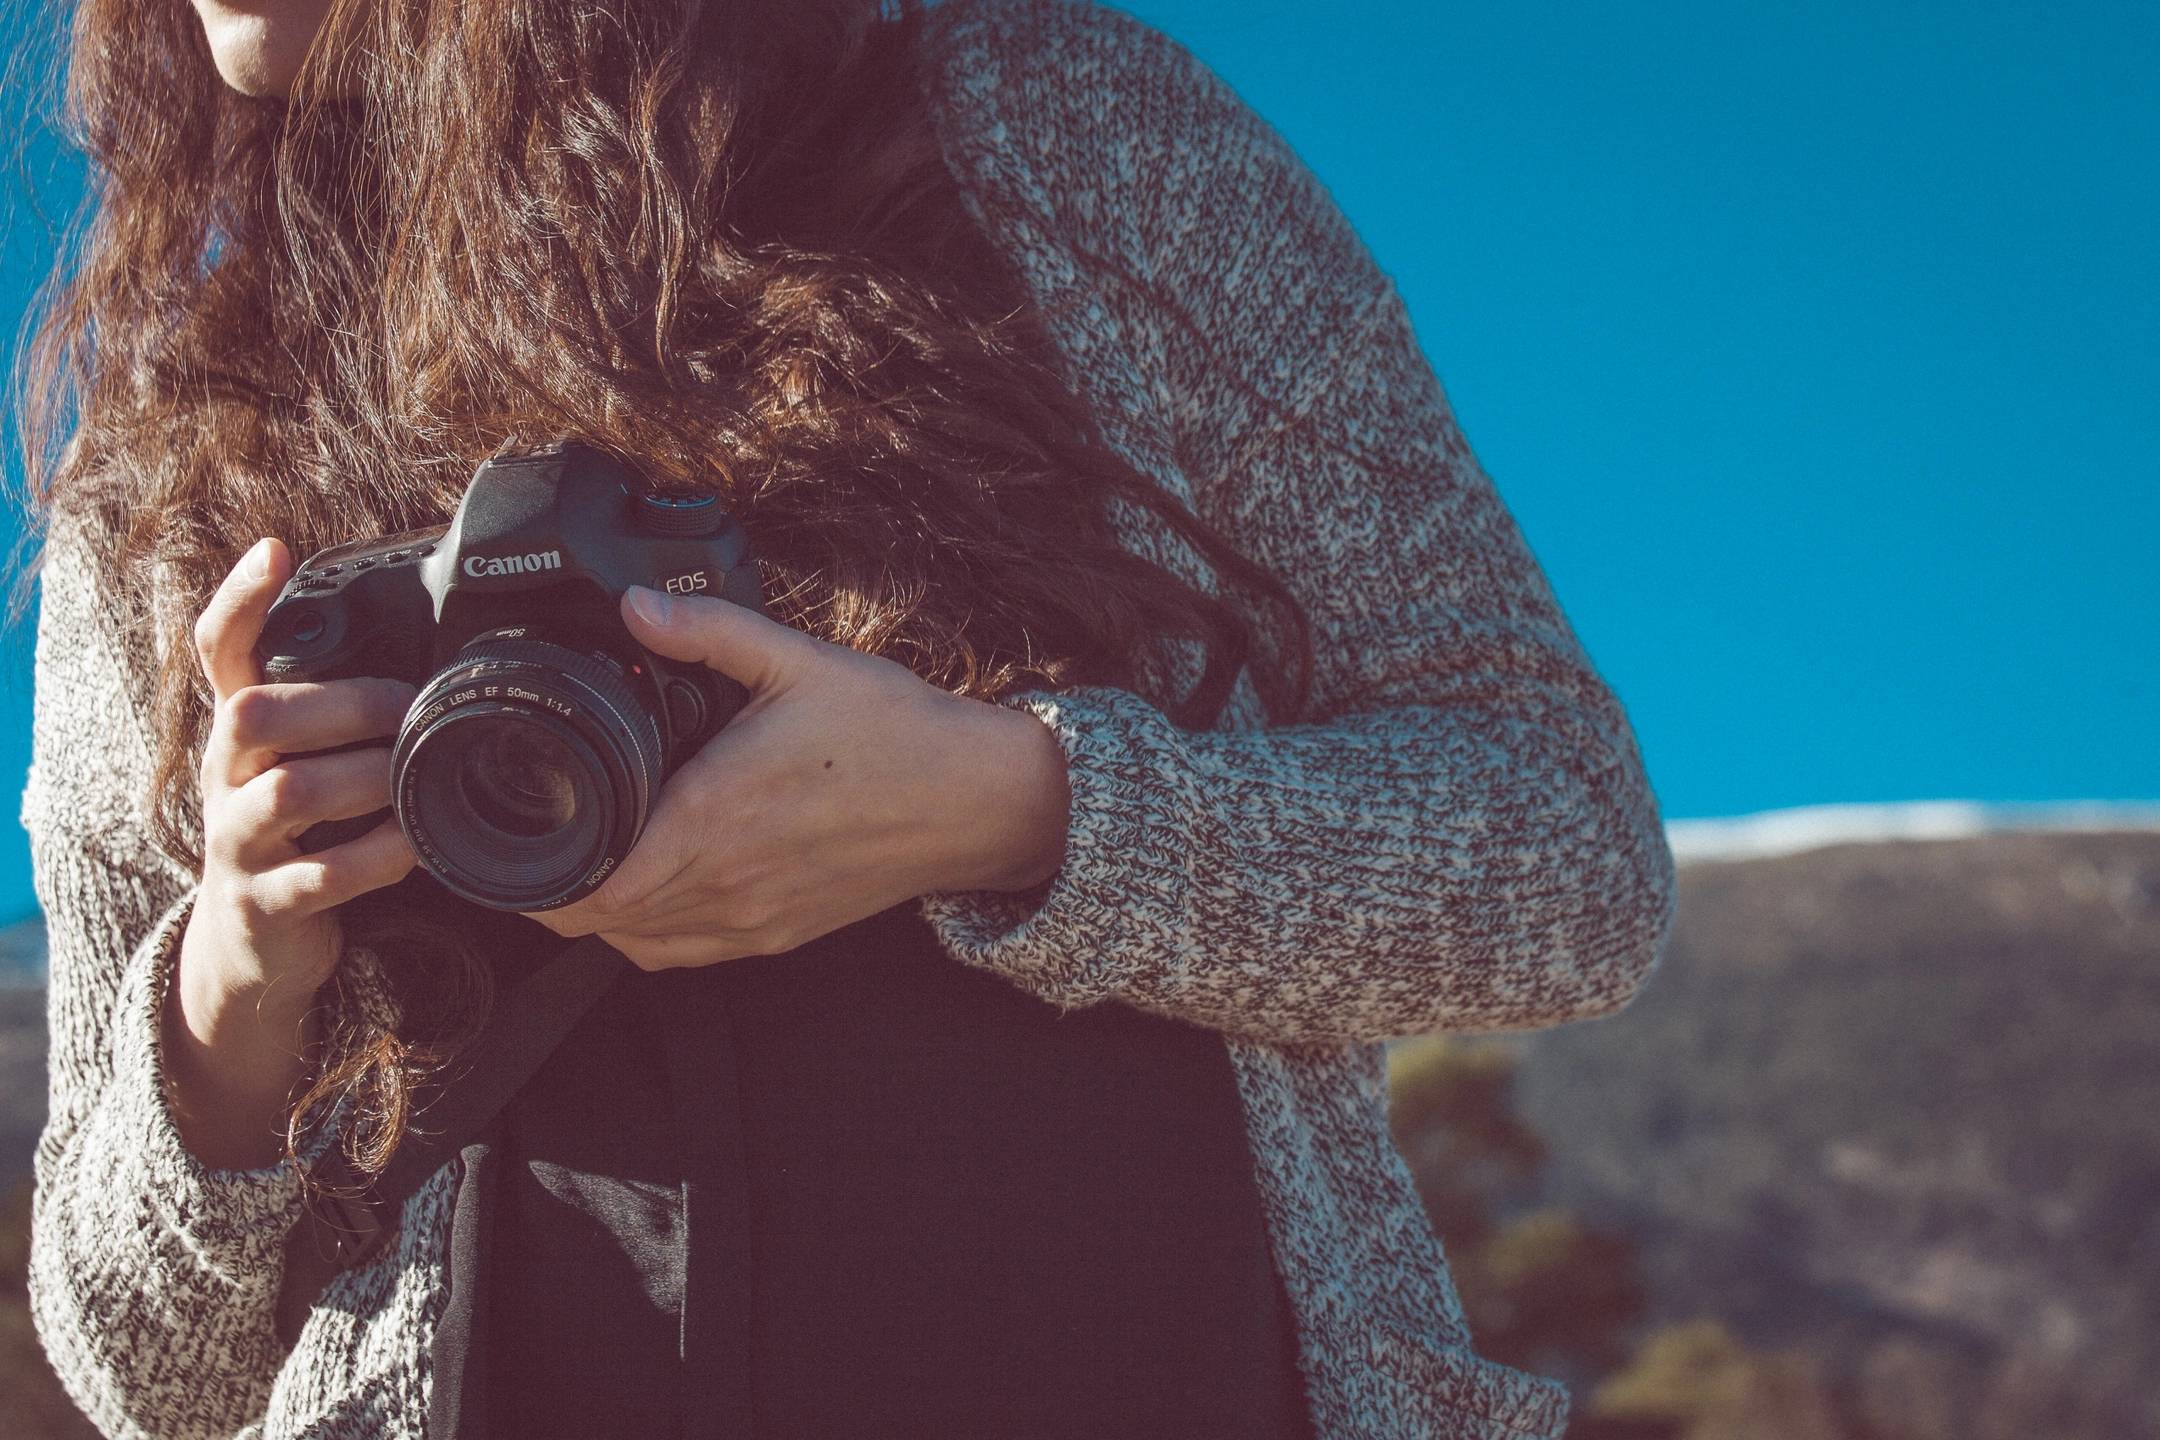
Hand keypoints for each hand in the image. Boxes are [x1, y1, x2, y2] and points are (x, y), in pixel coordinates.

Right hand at [168, 536, 419, 1166]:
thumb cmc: (306, 834)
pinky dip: (375, 857)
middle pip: (251, 714)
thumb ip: (349, 713)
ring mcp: (237, 842)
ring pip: (287, 792)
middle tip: (411, 707)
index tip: (273, 547)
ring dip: (368, 779)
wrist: (256, 945)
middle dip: (342, 703)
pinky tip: (415, 848)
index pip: (219, 650)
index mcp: (243, 734)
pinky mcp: (263, 904)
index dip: (238, 599)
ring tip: (418, 777)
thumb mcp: (314, 763)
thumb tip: (441, 653)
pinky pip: (317, 876)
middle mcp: (226, 777)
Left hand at [523, 585, 1071, 970]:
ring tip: (577, 866)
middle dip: (551, 891)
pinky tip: (647, 895)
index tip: (507, 842)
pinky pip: (687, 954)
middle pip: (598, 922)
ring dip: (598, 916)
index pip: (590, 884)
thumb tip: (636, 606)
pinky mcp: (780, 934)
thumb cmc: (894, 733)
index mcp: (712, 818)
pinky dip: (647, 935)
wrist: (975, 800)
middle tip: (529, 844)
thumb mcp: (798, 662)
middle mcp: (724, 881)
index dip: (532, 876)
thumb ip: (708, 632)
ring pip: (636, 946)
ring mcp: (752, 917)